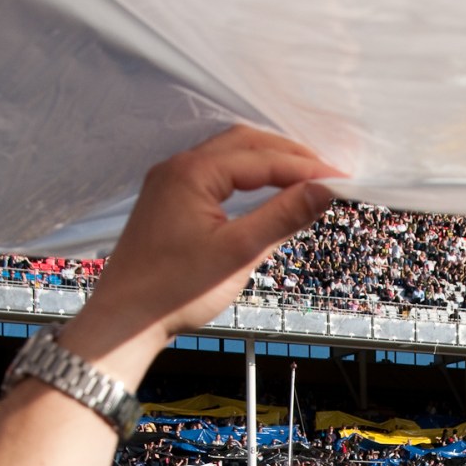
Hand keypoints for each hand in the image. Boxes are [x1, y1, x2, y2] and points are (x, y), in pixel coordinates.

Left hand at [63, 126, 335, 386]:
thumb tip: (323, 191)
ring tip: (304, 178)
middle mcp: (177, 167)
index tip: (341, 179)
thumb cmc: (174, 291)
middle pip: (244, 144)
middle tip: (327, 173)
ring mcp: (169, 183)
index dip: (305, 167)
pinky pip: (214, 176)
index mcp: (192, 172)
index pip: (262, 158)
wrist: (124, 321)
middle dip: (288, 155)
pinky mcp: (168, 202)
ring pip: (228, 158)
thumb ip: (282, 217)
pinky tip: (265, 192)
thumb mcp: (238, 253)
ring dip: (267, 163)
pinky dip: (245, 179)